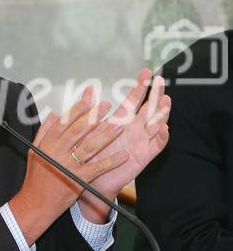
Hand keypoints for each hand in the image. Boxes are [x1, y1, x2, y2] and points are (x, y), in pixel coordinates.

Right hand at [9, 87, 129, 244]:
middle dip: (93, 116)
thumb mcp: (34, 150)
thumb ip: (44, 131)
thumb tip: (54, 113)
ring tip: (119, 126)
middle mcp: (58, 152)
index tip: (88, 99)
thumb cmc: (36, 178)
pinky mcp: (79, 179)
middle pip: (78, 130)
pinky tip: (123, 155)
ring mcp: (69, 166)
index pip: (64, 122)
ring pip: (90, 147)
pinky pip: (98, 168)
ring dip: (106, 136)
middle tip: (105, 105)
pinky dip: (111, 161)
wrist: (36, 202)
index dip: (77, 109)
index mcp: (48, 144)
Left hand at [78, 69, 170, 221]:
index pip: (133, 100)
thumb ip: (89, 110)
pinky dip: (161, 137)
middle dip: (155, 94)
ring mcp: (140, 141)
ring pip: (155, 124)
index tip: (147, 72)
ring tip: (165, 100)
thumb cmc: (89, 155)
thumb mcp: (88, 130)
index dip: (140, 86)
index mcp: (120, 121)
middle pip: (148, 108)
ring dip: (161, 113)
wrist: (91, 179)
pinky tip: (164, 127)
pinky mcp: (143, 156)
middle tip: (161, 80)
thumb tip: (86, 89)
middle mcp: (133, 129)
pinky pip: (155, 146)